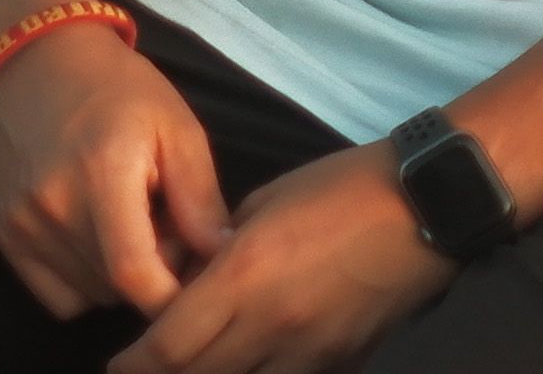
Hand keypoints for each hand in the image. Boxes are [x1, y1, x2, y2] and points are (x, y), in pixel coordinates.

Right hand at [0, 20, 225, 318]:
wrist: (36, 57)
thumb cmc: (118, 87)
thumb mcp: (176, 127)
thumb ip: (200, 199)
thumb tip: (221, 258)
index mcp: (102, 174)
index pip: (135, 275)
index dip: (172, 294)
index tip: (196, 279)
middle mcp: (53, 207)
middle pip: (117, 289)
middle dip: (153, 274)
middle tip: (165, 227)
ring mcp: (20, 225)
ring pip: (90, 295)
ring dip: (119, 277)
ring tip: (128, 224)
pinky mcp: (3, 235)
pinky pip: (57, 296)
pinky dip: (84, 282)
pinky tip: (95, 238)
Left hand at [120, 141, 458, 372]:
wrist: (425, 205)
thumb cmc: (340, 188)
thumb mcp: (264, 204)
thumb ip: (221, 249)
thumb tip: (191, 281)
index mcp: (245, 277)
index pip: (169, 346)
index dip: (135, 363)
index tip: (117, 364)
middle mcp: (271, 325)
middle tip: (141, 369)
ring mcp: (309, 352)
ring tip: (193, 365)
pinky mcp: (340, 362)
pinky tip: (247, 360)